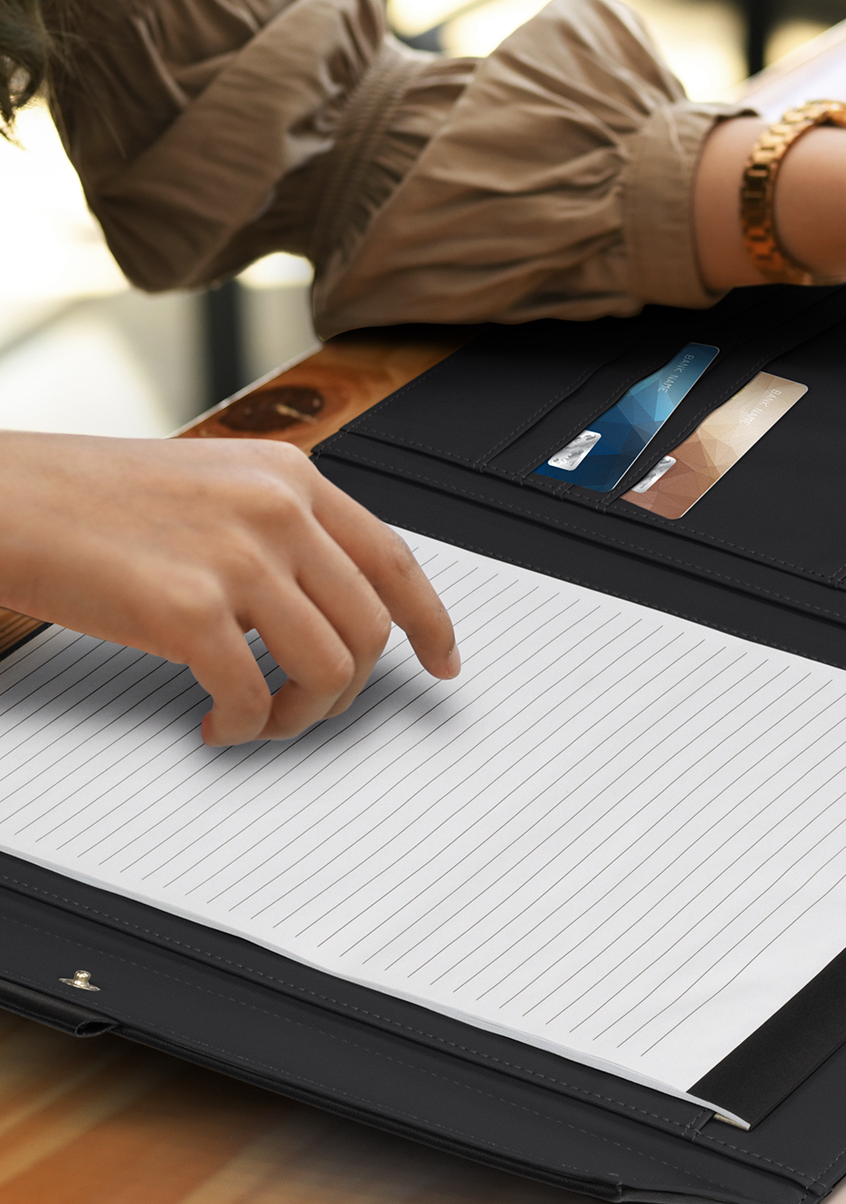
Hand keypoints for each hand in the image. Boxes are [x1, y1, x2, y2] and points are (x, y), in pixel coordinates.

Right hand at [0, 433, 458, 745]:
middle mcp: (279, 509)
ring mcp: (239, 557)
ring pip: (330, 668)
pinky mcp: (190, 609)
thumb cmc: (93, 498)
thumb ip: (283, 529)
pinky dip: (246, 726)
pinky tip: (216, 723)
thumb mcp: (216, 485)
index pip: (395, 559)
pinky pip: (258, 696)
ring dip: (302, 714)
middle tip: (311, 706)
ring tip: (260, 719)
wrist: (4, 499)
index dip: (431, 622)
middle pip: (371, 627)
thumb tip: (336, 602)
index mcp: (291, 477)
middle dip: (350, 687)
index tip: (444, 661)